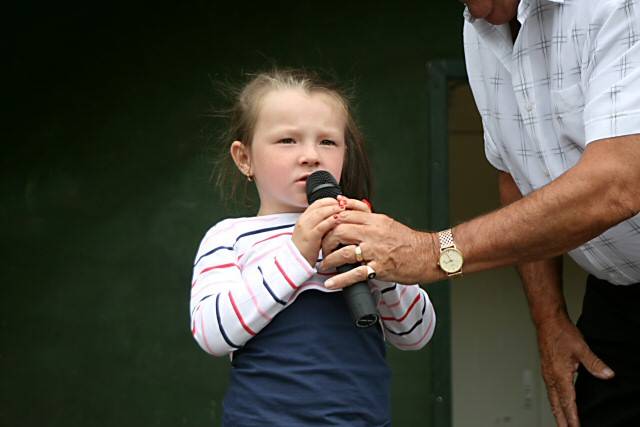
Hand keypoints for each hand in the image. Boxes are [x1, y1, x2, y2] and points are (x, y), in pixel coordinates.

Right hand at [292, 198, 343, 266]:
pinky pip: (322, 225)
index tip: (339, 202)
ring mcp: (306, 228)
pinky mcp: (311, 236)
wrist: (296, 261)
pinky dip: (331, 220)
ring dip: (334, 209)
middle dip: (333, 203)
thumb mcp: (310, 232)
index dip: (329, 201)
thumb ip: (319, 223)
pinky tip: (339, 219)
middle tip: (344, 204)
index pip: (317, 203)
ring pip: (321, 213)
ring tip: (344, 209)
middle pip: (320, 206)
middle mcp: (304, 220)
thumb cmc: (305, 248)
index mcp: (303, 218)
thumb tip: (333, 217)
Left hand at [320, 209, 438, 287]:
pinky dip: (340, 280)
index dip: (330, 222)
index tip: (324, 230)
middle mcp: (373, 233)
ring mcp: (376, 251)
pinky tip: (331, 283)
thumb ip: (366, 216)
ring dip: (329, 260)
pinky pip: (355, 274)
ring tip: (324, 265)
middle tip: (323, 248)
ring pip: (344, 252)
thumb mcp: (386, 222)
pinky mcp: (379, 268)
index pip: (344, 214)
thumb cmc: (408, 241)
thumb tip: (346, 206)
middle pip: (339, 231)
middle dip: (326, 241)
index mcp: (375, 220)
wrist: (429, 254)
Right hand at [536, 315, 613, 426]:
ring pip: (552, 399)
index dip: (573, 417)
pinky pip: (550, 391)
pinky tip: (558, 402)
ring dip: (557, 412)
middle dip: (562, 420)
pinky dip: (554, 401)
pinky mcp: (547, 369)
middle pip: (556, 405)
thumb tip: (607, 375)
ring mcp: (547, 373)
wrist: (547, 321)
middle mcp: (551, 376)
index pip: (567, 402)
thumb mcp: (581, 348)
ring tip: (562, 423)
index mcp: (559, 374)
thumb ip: (594, 363)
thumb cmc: (561, 332)